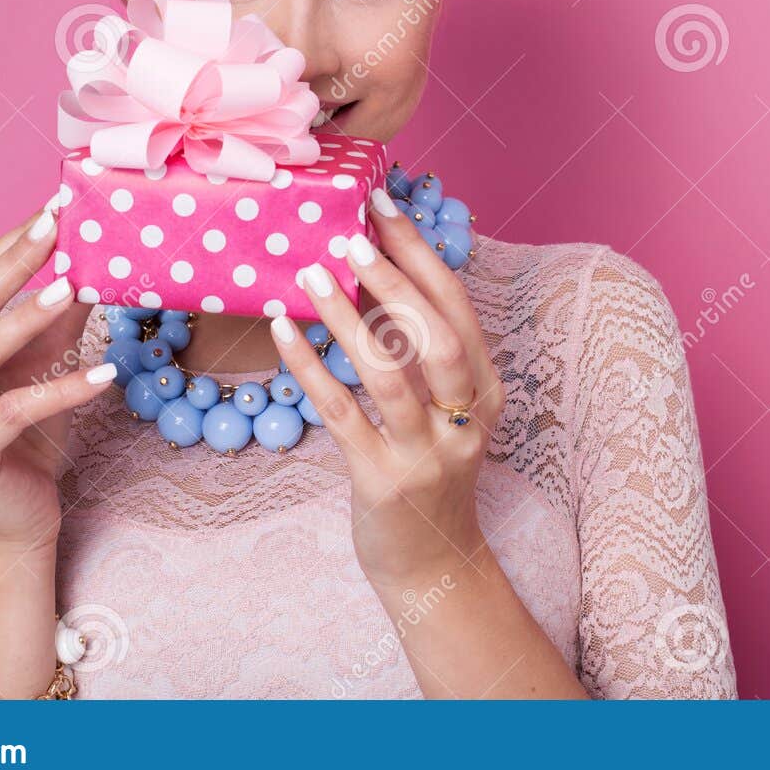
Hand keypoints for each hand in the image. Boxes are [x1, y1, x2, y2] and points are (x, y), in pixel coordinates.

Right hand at [0, 202, 115, 553]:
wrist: (17, 519)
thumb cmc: (31, 436)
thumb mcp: (49, 365)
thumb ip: (62, 319)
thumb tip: (95, 262)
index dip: (11, 244)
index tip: (55, 209)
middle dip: (12, 263)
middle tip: (55, 228)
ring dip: (24, 318)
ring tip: (71, 288)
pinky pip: (12, 413)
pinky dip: (59, 391)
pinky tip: (103, 375)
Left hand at [271, 189, 503, 593]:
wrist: (432, 565)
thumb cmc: (429, 473)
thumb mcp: (445, 412)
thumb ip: (421, 354)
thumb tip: (369, 274)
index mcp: (486, 390)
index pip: (457, 306)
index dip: (419, 251)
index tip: (382, 205)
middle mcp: (466, 418)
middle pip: (436, 334)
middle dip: (393, 279)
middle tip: (350, 238)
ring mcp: (426, 453)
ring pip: (390, 373)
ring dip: (347, 318)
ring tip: (309, 276)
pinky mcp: (383, 481)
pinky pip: (342, 414)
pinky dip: (310, 368)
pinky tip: (283, 333)